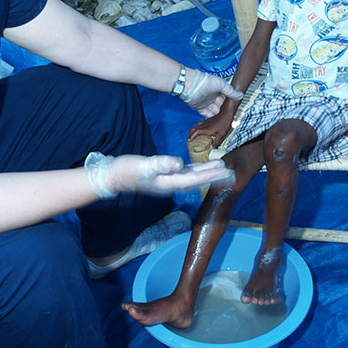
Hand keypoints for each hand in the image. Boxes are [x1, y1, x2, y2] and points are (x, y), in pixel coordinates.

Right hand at [84, 152, 234, 197]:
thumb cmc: (126, 170)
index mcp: (170, 182)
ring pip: (194, 176)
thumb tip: (178, 164)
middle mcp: (172, 183)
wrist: (113, 176)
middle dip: (216, 176)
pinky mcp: (165, 174)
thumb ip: (161, 165)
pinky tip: (203, 167)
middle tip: (233, 173)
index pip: (196, 178)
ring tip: (224, 168)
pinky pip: (187, 172)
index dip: (212, 175)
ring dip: (209, 172)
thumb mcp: (143, 166)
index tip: (227, 172)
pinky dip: (198, 170)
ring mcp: (169, 180)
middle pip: (199, 179)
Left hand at [180, 68, 242, 117]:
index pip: (227, 98)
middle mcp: (213, 97)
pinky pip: (207, 115)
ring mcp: (206, 103)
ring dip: (218, 115)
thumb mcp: (221, 85)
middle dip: (225, 110)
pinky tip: (215, 119)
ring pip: (215, 112)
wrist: (190, 85)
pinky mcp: (199, 108)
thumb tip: (241, 95)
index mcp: (218, 90)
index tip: (236, 107)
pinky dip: (210, 117)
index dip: (231, 102)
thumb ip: (231, 91)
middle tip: (230, 115)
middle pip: (221, 106)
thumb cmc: (205, 81)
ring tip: (223, 119)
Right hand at [188, 111, 234, 148]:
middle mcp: (204, 125)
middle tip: (189, 139)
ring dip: (193, 131)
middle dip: (190, 134)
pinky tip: (201, 130)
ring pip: (196, 126)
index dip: (191, 136)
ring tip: (193, 135)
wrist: (226, 114)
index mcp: (207, 129)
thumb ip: (217, 142)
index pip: (196, 132)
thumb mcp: (222, 135)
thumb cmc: (224, 123)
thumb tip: (213, 147)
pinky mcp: (207, 120)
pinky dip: (198, 127)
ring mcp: (205, 122)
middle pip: (193, 129)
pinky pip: (200, 124)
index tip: (189, 140)